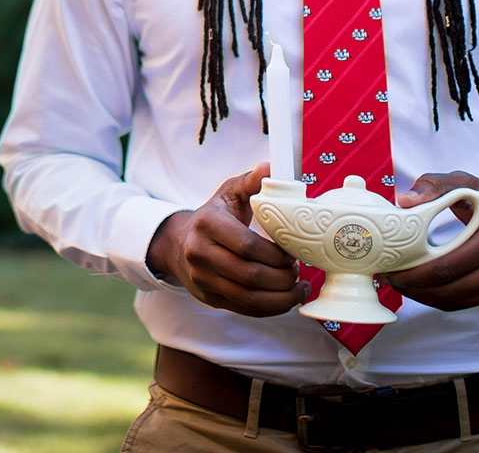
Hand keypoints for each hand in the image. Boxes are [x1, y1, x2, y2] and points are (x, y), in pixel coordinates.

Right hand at [146, 163, 306, 317]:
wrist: (180, 244)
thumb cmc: (213, 216)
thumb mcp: (228, 193)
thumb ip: (251, 182)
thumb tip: (271, 168)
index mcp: (206, 224)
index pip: (246, 246)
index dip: (275, 254)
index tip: (292, 252)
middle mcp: (199, 254)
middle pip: (250, 275)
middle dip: (282, 277)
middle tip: (298, 270)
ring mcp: (202, 279)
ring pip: (249, 298)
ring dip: (281, 297)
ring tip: (298, 287)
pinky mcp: (209, 298)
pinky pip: (245, 309)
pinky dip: (271, 308)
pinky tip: (287, 298)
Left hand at [379, 172, 478, 310]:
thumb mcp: (468, 183)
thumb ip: (435, 185)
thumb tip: (404, 201)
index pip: (445, 267)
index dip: (411, 274)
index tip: (388, 268)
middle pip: (447, 290)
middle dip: (411, 288)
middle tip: (387, 277)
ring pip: (454, 302)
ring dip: (422, 296)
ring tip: (400, 282)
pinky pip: (465, 303)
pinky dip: (440, 297)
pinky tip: (423, 285)